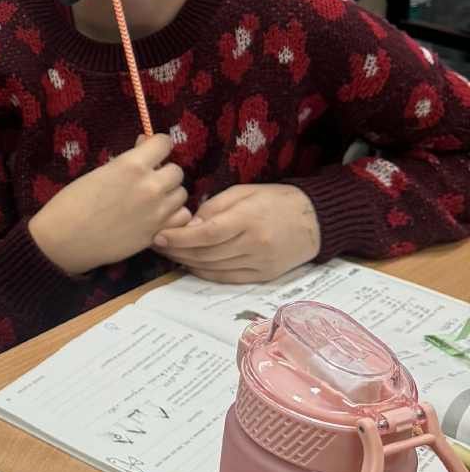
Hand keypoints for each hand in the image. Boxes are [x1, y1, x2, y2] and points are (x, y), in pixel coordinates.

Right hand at [28, 133, 189, 275]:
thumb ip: (128, 160)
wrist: (65, 239)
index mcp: (132, 165)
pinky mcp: (157, 232)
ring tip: (152, 201)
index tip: (150, 153)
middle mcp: (150, 186)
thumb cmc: (73, 202)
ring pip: (181, 194)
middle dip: (163, 173)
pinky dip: (174, 216)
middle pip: (176, 171)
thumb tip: (145, 145)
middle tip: (148, 181)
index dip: (156, 147)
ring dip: (170, 194)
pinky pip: (182, 217)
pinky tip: (159, 217)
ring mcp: (157, 211)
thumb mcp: (100, 172)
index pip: (164, 143)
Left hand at [151, 182, 320, 282]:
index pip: (206, 234)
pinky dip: (206, 274)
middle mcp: (254, 245)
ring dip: (188, 263)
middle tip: (157, 245)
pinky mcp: (263, 277)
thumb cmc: (276, 200)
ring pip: (214, 269)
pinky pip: (227, 279)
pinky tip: (192, 265)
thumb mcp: (243, 192)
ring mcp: (259, 264)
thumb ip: (214, 207)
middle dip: (177, 251)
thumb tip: (189, 224)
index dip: (179, 238)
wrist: (315, 220)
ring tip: (170, 254)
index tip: (159, 236)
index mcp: (248, 219)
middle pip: (207, 254)